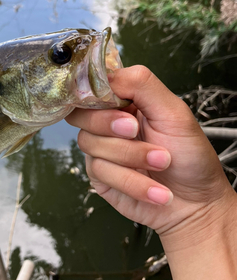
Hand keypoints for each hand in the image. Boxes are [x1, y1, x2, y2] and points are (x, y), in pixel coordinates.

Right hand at [66, 65, 235, 249]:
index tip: (122, 110)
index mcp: (124, 102)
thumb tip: (105, 76)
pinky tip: (157, 190)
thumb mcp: (173, 111)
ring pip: (91, 144)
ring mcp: (102, 150)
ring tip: (162, 163)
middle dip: (110, 125)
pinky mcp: (100, 177)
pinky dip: (133, 182)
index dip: (97, 97)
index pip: (92, 88)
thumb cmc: (190, 156)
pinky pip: (101, 172)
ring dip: (131, 156)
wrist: (197, 203)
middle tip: (137, 131)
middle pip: (81, 115)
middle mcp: (108, 123)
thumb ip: (141, 85)